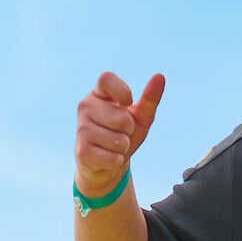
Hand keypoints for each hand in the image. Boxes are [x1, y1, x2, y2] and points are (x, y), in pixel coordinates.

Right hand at [76, 72, 163, 193]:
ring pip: (118, 140)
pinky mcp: (82, 151)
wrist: (106, 163)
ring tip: (113, 146)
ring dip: (123, 147)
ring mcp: (81, 129)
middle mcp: (85, 107)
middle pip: (121, 118)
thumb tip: (160, 76)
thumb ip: (149, 99)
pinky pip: (112, 157)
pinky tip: (108, 158)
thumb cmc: (123, 134)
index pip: (106, 79)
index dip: (122, 91)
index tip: (128, 103)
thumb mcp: (139, 117)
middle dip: (129, 130)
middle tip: (121, 133)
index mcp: (98, 94)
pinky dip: (117, 160)